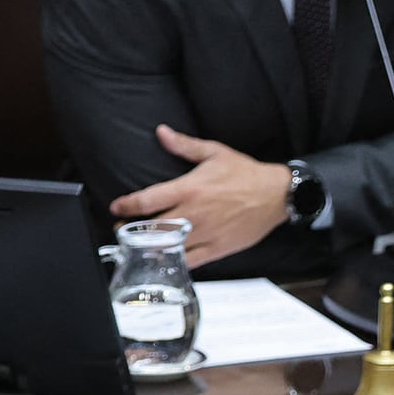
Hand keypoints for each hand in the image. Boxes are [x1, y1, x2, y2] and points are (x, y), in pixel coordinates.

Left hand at [113, 126, 289, 265]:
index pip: (147, 201)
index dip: (126, 206)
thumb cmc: (246, 174)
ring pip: (168, 247)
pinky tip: (164, 260)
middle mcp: (194, 214)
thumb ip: (184, 145)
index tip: (117, 207)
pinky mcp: (217, 248)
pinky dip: (174, 262)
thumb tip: (161, 132)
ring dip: (148, 248)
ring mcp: (205, 233)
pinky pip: (190, 261)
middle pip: (152, 227)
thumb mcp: (214, 153)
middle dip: (131, 230)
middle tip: (122, 229)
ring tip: (137, 246)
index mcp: (189, 189)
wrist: (277, 194)